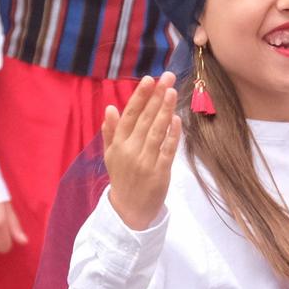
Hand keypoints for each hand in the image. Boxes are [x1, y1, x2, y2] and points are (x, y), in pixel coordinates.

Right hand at [103, 72, 180, 230]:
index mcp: (118, 144)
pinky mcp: (159, 172)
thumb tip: (110, 107)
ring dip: (165, 110)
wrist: (129, 211)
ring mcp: (145, 161)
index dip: (139, 97)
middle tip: (168, 76)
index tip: (148, 79)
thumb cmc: (122, 178)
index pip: (129, 115)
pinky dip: (172, 134)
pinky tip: (177, 119)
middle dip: (156, 96)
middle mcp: (130, 150)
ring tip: (173, 91)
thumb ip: (110, 131)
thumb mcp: (111, 155)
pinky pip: (167, 149)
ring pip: (156, 131)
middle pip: (145, 119)